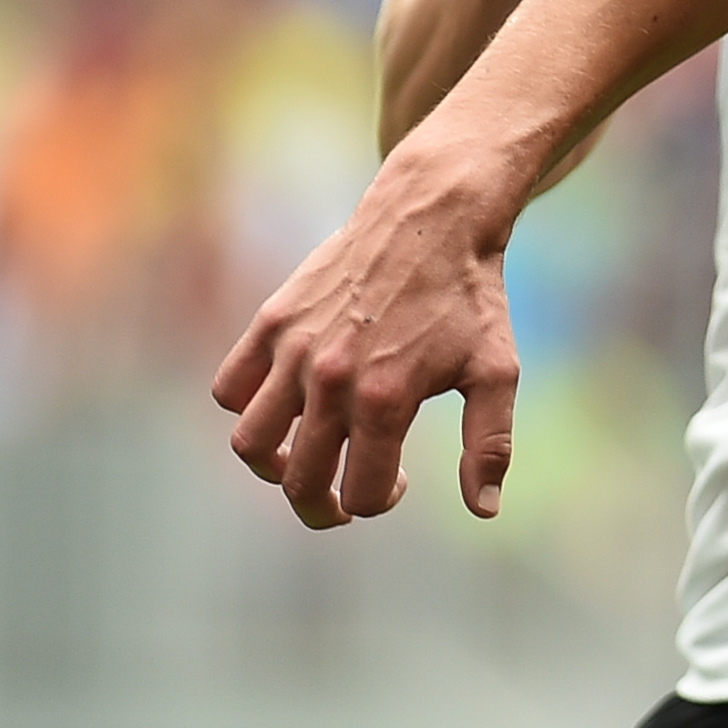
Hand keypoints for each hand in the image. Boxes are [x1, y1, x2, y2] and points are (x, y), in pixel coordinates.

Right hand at [211, 143, 521, 529]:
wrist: (432, 217)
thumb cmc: (470, 298)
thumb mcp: (496, 372)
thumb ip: (490, 446)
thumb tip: (485, 509)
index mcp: (386, 400)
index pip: (362, 495)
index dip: (381, 502)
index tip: (398, 482)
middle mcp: (331, 380)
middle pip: (301, 483)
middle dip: (324, 507)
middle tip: (344, 500)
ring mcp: (293, 350)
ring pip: (251, 443)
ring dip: (275, 467)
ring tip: (303, 460)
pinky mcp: (272, 321)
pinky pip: (231, 387)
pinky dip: (248, 408)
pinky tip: (286, 405)